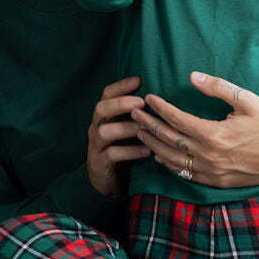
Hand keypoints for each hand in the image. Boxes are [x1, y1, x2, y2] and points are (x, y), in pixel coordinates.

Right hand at [85, 76, 152, 196]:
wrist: (106, 179)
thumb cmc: (121, 148)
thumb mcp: (127, 128)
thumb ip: (137, 114)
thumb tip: (161, 97)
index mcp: (104, 116)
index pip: (107, 94)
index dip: (121, 86)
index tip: (139, 80)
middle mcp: (96, 126)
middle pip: (100, 108)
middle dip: (120, 104)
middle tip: (141, 102)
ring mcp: (96, 145)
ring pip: (104, 131)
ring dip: (125, 128)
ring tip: (145, 127)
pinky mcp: (100, 162)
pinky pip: (113, 154)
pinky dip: (131, 151)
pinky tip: (147, 150)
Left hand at [131, 70, 258, 188]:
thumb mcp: (248, 100)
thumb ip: (218, 87)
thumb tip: (192, 76)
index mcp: (214, 134)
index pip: (177, 120)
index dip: (160, 108)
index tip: (148, 98)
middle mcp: (209, 156)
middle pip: (168, 140)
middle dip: (148, 125)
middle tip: (133, 113)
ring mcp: (212, 172)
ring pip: (173, 160)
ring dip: (153, 146)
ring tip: (140, 132)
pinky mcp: (217, 182)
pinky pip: (186, 174)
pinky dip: (170, 165)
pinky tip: (160, 156)